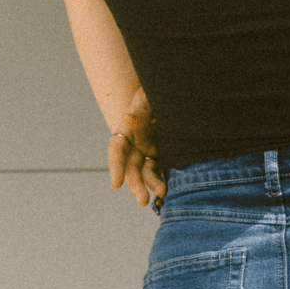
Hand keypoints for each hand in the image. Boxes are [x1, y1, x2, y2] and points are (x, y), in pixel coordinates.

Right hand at [108, 88, 165, 205]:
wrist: (173, 90)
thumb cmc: (162, 88)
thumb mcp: (155, 92)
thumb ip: (151, 102)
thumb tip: (148, 109)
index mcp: (129, 124)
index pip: (117, 148)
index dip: (115, 166)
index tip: (115, 184)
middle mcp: (135, 140)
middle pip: (131, 166)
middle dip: (136, 184)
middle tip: (143, 200)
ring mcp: (148, 148)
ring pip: (145, 172)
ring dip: (151, 185)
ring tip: (162, 194)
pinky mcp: (161, 153)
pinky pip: (160, 170)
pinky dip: (162, 181)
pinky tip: (168, 191)